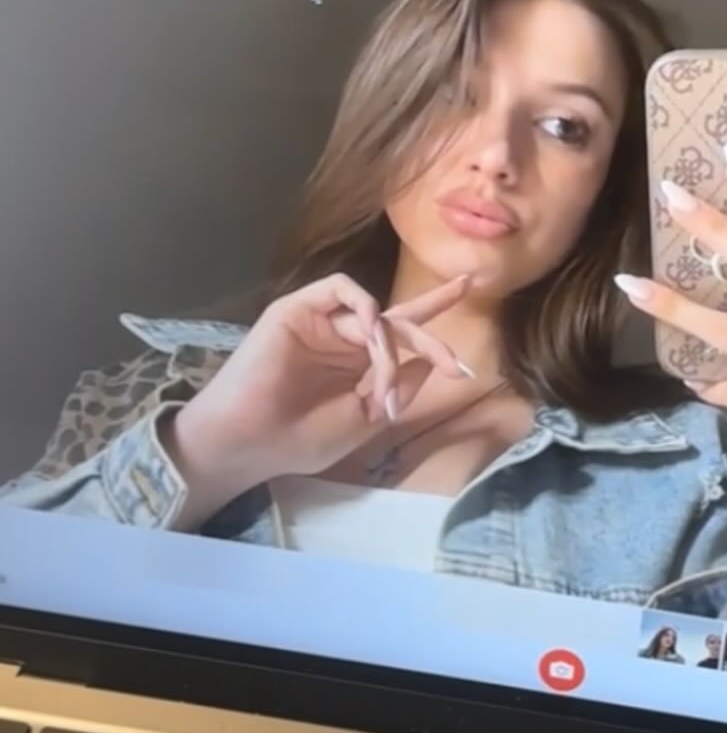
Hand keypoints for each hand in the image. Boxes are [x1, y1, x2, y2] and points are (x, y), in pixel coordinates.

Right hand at [166, 272, 470, 522]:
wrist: (249, 445)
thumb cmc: (300, 440)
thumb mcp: (364, 419)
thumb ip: (398, 388)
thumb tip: (429, 363)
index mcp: (358, 362)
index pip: (403, 329)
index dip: (435, 308)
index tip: (472, 287)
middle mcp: (343, 336)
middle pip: (398, 320)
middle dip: (429, 340)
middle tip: (453, 364)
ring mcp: (320, 320)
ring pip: (374, 313)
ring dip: (389, 344)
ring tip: (379, 378)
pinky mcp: (297, 308)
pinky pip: (340, 290)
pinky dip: (363, 307)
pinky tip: (370, 332)